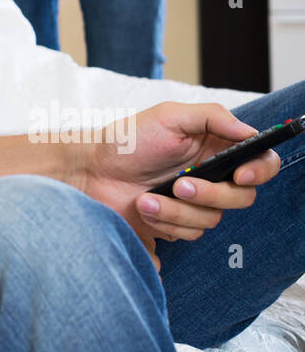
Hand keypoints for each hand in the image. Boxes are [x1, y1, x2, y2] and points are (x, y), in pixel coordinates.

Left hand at [75, 100, 280, 272]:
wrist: (92, 172)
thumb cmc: (129, 140)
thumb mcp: (169, 116)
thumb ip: (212, 117)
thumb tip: (248, 131)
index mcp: (216, 148)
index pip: (260, 162)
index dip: (260, 171)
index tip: (240, 174)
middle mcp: (212, 177)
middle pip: (241, 197)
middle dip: (210, 195)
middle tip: (179, 185)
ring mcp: (195, 204)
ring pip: (211, 220)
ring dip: (177, 211)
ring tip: (146, 199)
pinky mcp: (177, 225)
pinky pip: (189, 234)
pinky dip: (165, 223)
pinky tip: (143, 209)